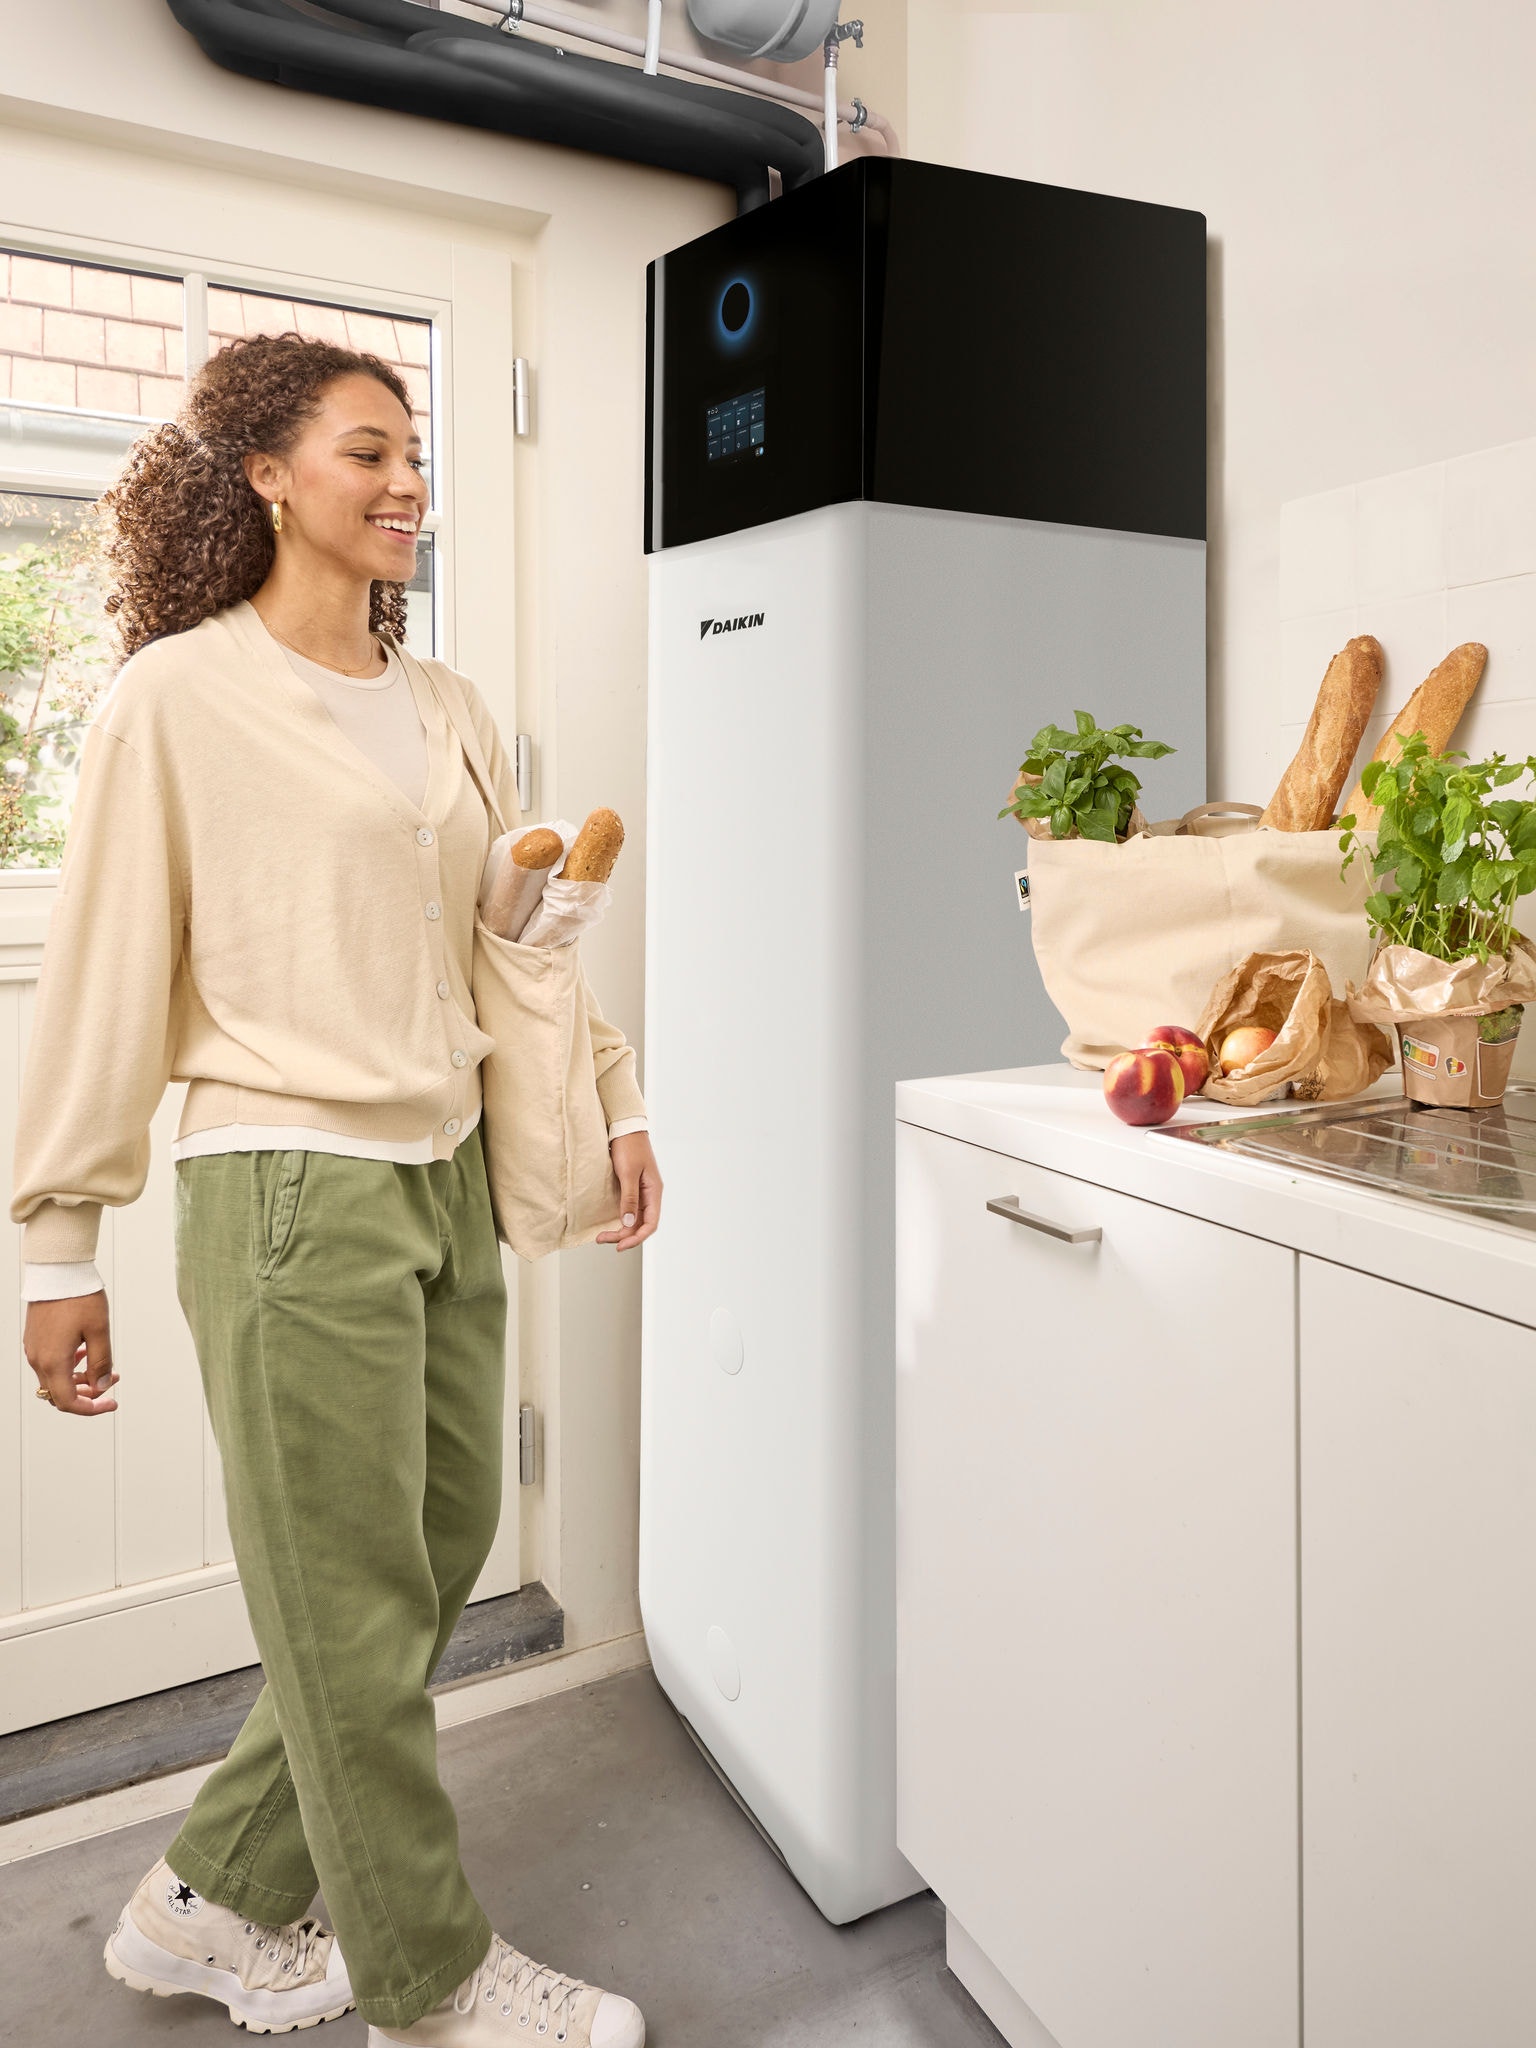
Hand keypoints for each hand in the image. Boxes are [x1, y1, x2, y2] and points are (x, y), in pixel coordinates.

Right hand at [24, 1291, 118, 1415]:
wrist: (58, 1271)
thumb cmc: (78, 1297)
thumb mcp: (99, 1331)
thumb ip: (101, 1362)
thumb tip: (102, 1386)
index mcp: (53, 1362)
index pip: (68, 1402)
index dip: (91, 1408)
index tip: (111, 1403)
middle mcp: (39, 1359)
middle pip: (60, 1394)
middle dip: (87, 1394)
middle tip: (111, 1381)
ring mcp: (34, 1349)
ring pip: (55, 1379)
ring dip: (79, 1379)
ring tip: (103, 1367)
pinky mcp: (35, 1340)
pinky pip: (50, 1364)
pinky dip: (69, 1367)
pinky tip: (84, 1353)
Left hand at [598, 1132, 661, 1251]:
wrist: (625, 1128)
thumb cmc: (630, 1146)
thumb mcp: (628, 1173)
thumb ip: (629, 1198)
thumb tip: (627, 1221)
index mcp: (654, 1191)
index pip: (650, 1223)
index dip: (636, 1238)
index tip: (620, 1245)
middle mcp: (649, 1194)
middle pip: (640, 1224)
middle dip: (623, 1235)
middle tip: (603, 1239)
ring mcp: (640, 1192)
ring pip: (633, 1219)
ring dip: (619, 1229)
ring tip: (602, 1235)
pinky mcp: (631, 1188)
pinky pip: (627, 1209)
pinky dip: (618, 1219)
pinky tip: (608, 1223)